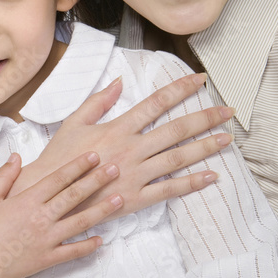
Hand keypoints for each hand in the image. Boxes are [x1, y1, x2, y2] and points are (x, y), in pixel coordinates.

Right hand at [0, 150, 123, 277]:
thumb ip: (4, 176)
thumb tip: (16, 156)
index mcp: (27, 201)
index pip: (58, 178)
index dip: (78, 166)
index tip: (94, 155)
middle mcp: (41, 217)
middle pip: (74, 195)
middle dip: (96, 180)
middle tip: (115, 169)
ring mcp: (48, 238)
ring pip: (80, 221)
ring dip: (102, 209)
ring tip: (119, 199)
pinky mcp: (48, 257)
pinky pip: (73, 251)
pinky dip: (88, 246)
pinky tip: (101, 239)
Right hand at [10, 75, 233, 216]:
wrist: (49, 194)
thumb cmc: (60, 158)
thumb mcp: (74, 122)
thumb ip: (98, 101)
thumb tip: (119, 81)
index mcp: (118, 127)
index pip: (157, 102)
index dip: (181, 89)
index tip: (201, 80)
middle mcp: (132, 148)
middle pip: (177, 130)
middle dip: (206, 118)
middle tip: (228, 111)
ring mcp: (136, 173)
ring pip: (179, 158)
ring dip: (205, 147)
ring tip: (227, 140)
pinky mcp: (136, 197)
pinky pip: (170, 190)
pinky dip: (192, 183)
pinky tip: (212, 176)